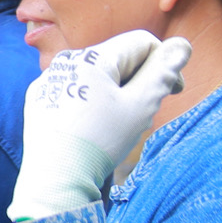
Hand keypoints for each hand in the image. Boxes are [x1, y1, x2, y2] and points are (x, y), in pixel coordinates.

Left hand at [8, 29, 192, 222]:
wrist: (55, 178)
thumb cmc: (101, 141)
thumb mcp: (140, 106)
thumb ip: (163, 73)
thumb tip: (182, 45)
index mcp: (92, 56)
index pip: (142, 43)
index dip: (164, 64)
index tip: (173, 93)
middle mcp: (66, 61)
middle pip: (119, 61)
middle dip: (140, 83)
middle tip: (144, 115)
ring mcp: (49, 81)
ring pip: (98, 78)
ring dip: (118, 95)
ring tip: (119, 127)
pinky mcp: (39, 100)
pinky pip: (75, 92)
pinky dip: (92, 105)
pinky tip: (95, 130)